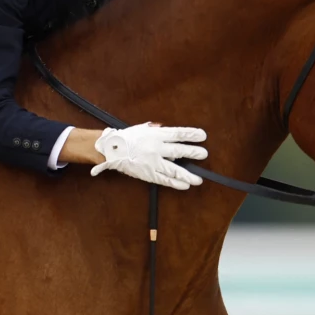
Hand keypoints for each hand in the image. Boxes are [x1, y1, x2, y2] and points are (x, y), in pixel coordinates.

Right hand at [91, 122, 206, 189]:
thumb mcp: (143, 129)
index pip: (178, 134)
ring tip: (198, 179)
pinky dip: (175, 183)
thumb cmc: (127, 138)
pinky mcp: (148, 173)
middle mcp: (156, 148)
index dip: (191, 134)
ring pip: (174, 170)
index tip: (202, 136)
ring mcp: (152, 162)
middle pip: (179, 151)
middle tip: (203, 154)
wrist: (111, 149)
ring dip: (188, 175)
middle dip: (193, 153)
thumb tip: (171, 133)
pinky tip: (184, 185)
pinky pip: (164, 180)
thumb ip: (158, 131)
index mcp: (156, 134)